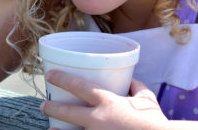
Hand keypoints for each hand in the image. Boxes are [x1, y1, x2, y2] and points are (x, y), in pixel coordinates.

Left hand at [40, 70, 167, 129]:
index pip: (79, 86)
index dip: (62, 78)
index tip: (50, 74)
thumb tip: (129, 79)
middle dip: (52, 107)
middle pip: (67, 112)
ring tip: (49, 129)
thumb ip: (136, 87)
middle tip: (43, 104)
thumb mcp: (146, 99)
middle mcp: (98, 119)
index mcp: (108, 102)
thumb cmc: (154, 121)